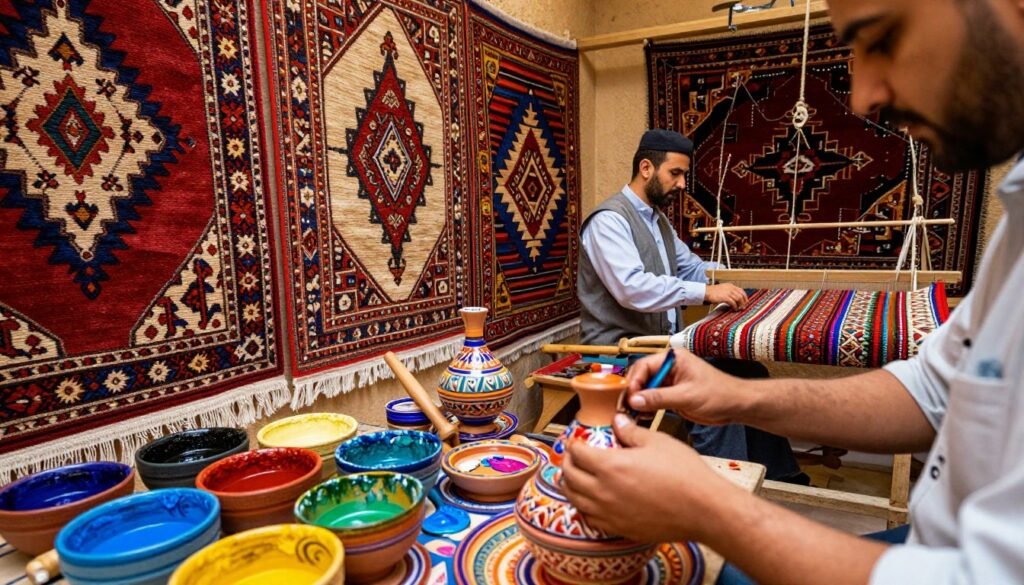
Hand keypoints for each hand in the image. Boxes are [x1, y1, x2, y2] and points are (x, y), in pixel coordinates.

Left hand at [561, 414, 733, 542]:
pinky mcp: (619, 529)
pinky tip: (590, 502)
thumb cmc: (684, 474)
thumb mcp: (656, 441)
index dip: (573, 444)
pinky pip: (590, 518)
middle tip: (571, 457)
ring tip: (573, 478)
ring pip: (575, 500)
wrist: (704, 509)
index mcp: (610, 466)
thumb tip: (617, 421)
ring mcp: (609, 513)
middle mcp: (603, 491)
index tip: (576, 441)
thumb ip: (630, 431)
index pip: (577, 453)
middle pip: (569, 476)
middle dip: (567, 463)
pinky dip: (584, 508)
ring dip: (570, 486)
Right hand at [625, 349, 748, 424]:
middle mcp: (669, 368)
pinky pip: (653, 399)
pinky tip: (642, 416)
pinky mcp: (671, 395)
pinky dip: (646, 408)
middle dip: (634, 392)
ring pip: (645, 390)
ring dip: (638, 402)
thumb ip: (659, 397)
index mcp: (673, 359)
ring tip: (632, 414)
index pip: (644, 366)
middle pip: (641, 377)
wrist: (735, 406)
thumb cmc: (719, 394)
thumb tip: (635, 400)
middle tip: (627, 407)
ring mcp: (670, 382)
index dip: (634, 381)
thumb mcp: (687, 396)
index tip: (630, 397)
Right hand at [704, 283, 747, 309]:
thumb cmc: (713, 292)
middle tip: (743, 306)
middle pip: (741, 295)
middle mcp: (731, 288)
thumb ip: (729, 291)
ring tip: (739, 308)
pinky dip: (735, 306)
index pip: (741, 290)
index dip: (745, 296)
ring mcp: (728, 292)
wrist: (706, 292)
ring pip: (738, 299)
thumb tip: (735, 298)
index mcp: (730, 286)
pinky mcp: (725, 297)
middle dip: (743, 302)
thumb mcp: (723, 288)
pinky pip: (733, 303)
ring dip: (740, 305)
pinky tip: (734, 309)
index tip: (745, 301)